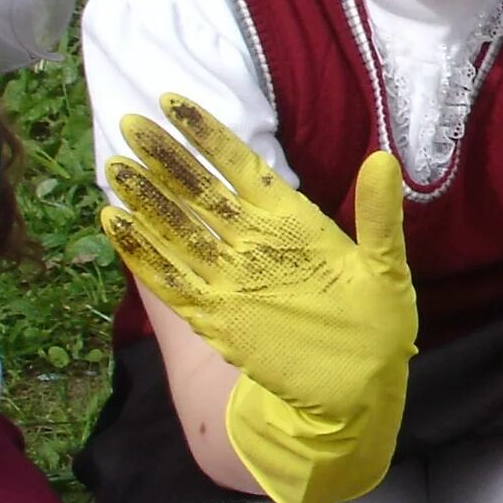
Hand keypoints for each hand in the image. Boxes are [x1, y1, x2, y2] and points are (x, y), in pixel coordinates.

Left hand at [101, 96, 414, 502]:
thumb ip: (379, 214)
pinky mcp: (211, 318)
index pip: (242, 168)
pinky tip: (113, 223)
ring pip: (173, 230)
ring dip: (141, 196)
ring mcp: (226, 285)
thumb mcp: (389, 269)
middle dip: (161, 157)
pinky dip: (135, 250)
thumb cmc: (375, 329)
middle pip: (197, 193)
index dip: (206, 134)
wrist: (348, 400)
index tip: (172, 102)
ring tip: (113, 164)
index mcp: (296, 228)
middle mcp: (253, 251)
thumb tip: (380, 158)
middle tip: (129, 124)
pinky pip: (163, 278)